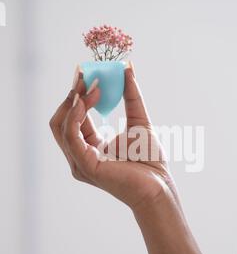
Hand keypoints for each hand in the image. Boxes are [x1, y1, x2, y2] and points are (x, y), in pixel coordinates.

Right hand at [50, 62, 177, 209]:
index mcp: (90, 146)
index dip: (77, 94)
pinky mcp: (85, 165)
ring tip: (92, 84)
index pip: (75, 117)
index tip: (86, 72)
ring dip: (75, 101)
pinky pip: (71, 135)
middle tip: (83, 74)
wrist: (159, 185)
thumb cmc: (150, 159)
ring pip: (61, 126)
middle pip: (61, 120)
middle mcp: (80, 154)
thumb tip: (128, 67)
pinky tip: (86, 98)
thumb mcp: (138, 119)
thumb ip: (131, 96)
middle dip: (70, 95)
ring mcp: (79, 162)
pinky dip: (76, 114)